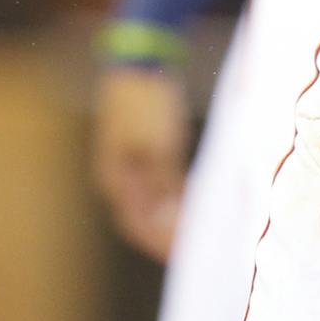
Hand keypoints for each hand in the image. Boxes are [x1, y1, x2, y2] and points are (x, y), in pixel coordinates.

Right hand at [92, 66, 190, 260]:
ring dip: (176, 221)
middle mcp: (120, 177)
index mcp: (115, 178)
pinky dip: (181, 198)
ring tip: (205, 236)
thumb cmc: (147, 102)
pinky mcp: (149, 151)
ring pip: (156, 205)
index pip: (136, 225)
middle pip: (144, 220)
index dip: (159, 244)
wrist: (143, 62)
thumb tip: (165, 216)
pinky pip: (165, 184)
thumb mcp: (155, 143)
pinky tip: (202, 205)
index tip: (183, 258)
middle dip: (168, 239)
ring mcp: (132, 164)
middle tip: (198, 255)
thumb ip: (159, 181)